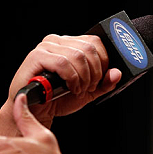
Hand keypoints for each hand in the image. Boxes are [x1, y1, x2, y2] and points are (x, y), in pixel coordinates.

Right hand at [6, 34, 121, 126]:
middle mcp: (57, 41)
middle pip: (89, 48)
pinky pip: (63, 62)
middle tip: (89, 87)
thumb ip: (103, 83)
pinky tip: (70, 88)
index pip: (95, 41)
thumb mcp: (87, 92)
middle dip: (94, 72)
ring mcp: (46, 47)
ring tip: (79, 89)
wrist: (36, 111)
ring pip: (78, 55)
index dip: (103, 61)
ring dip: (84, 77)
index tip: (100, 79)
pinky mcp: (36, 56)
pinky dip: (72, 78)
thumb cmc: (57, 99)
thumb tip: (116, 73)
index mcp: (70, 44)